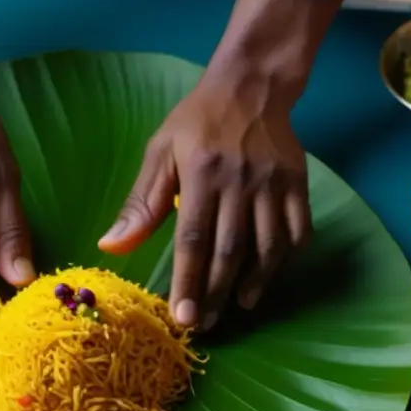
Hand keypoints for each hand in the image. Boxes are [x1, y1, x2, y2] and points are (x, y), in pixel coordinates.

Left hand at [98, 70, 310, 329]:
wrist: (251, 85)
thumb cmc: (196, 121)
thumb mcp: (159, 151)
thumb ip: (140, 203)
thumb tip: (111, 246)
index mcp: (201, 174)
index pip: (193, 239)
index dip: (188, 282)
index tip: (182, 317)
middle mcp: (240, 181)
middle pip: (230, 250)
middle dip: (215, 293)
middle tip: (204, 324)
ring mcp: (273, 183)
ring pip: (269, 246)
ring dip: (255, 283)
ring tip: (238, 308)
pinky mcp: (297, 183)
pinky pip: (298, 231)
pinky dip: (286, 260)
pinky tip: (269, 278)